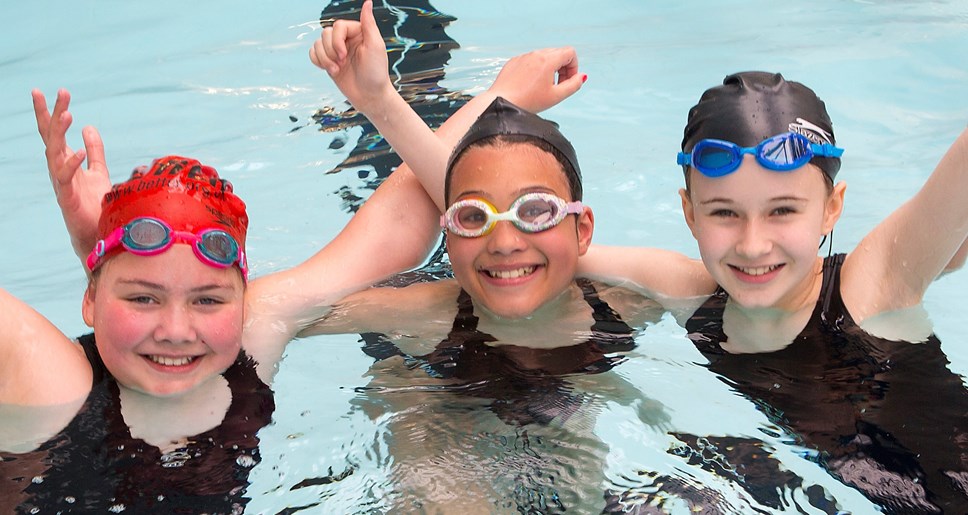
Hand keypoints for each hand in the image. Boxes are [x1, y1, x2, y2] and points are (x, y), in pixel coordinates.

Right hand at [32, 88, 110, 261]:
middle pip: (52, 137)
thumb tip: (89, 126)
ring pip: (54, 153)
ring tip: (67, 114)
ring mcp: (61, 183)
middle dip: (53, 114)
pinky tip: (78, 151)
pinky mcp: (67, 198)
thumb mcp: (98, 171)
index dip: (51, 112)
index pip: (55, 133)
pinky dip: (72, 164)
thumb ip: (95, 151)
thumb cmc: (95, 204)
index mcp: (65, 162)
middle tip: (61, 92)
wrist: (96, 234)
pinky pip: (65, 178)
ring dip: (60, 133)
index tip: (51, 91)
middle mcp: (59, 170)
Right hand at [309, 0, 394, 111]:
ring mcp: (337, 50)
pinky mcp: (329, 62)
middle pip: (325, 33)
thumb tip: (367, 2)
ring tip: (337, 70)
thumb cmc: (376, 72)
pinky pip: (313, 53)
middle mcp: (347, 39)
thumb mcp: (375, 46)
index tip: (344, 55)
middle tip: (343, 63)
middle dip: (331, 51)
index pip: (338, 26)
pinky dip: (318, 61)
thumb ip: (369, 23)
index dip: (337, 40)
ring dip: (325, 59)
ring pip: (318, 44)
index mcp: (358, 32)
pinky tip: (330, 70)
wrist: (370, 96)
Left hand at [487, 47, 584, 113]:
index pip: (570, 52)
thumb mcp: (556, 96)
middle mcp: (535, 54)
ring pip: (544, 56)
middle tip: (558, 85)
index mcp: (547, 60)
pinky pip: (530, 61)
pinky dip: (535, 69)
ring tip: (544, 87)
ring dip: (549, 69)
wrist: (502, 103)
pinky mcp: (514, 62)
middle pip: (558, 53)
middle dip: (563, 68)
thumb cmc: (527, 102)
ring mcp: (523, 57)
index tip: (568, 81)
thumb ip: (573, 85)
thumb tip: (582, 77)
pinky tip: (530, 85)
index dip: (574, 67)